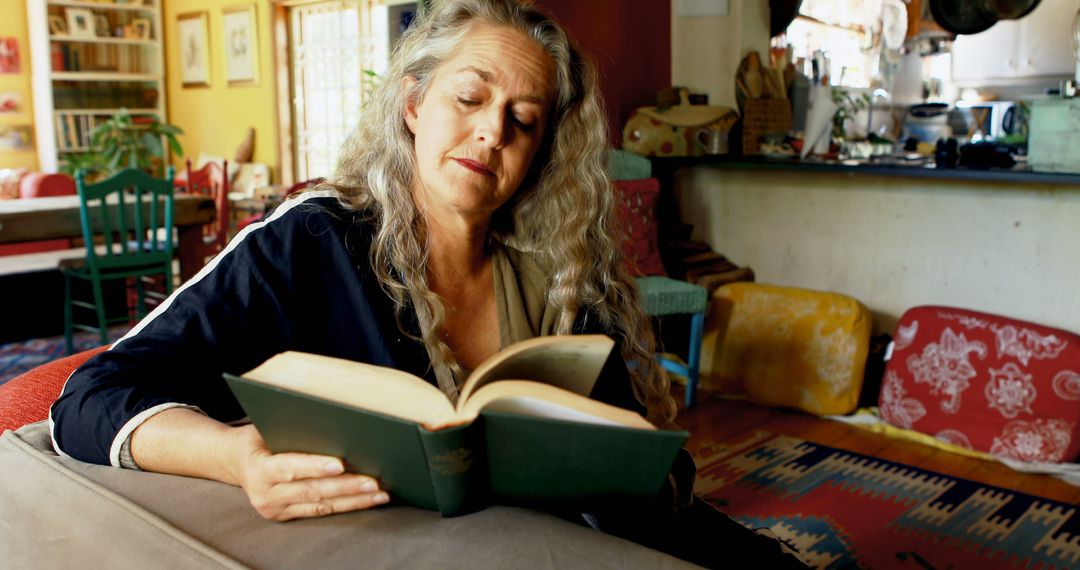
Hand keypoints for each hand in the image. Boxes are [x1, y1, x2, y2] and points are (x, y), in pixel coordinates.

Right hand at [230, 424, 388, 520]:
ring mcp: (275, 509)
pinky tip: (368, 500)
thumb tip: (334, 420)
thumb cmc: (258, 436)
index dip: (315, 466)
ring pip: (320, 505)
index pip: (290, 467)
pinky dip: (346, 505)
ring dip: (353, 499)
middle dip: (346, 486)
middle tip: (373, 480)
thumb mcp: (267, 427)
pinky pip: (320, 512)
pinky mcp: (285, 516)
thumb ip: (294, 429)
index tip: (340, 464)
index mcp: (258, 468)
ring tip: (379, 492)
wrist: (234, 460)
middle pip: (311, 490)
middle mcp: (265, 494)